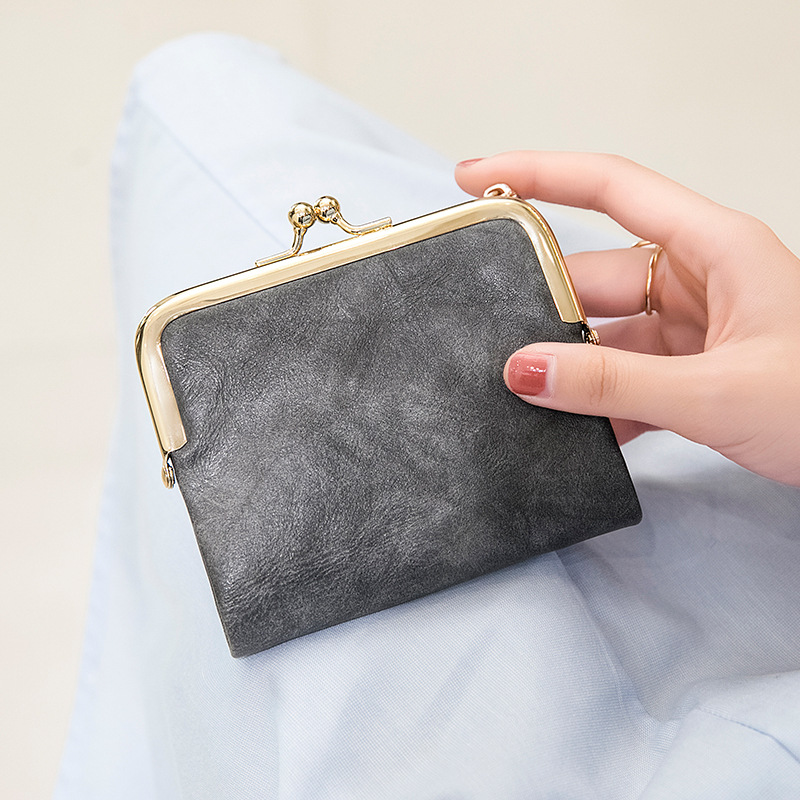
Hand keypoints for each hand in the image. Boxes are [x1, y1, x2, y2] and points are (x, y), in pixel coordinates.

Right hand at [456, 152, 799, 486]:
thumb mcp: (716, 392)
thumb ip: (613, 384)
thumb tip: (523, 370)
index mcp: (715, 248)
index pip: (613, 188)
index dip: (538, 173)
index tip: (474, 178)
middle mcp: (698, 278)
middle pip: (594, 276)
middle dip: (545, 312)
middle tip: (492, 345)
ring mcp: (692, 327)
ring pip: (605, 335)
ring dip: (572, 370)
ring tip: (528, 399)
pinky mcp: (689, 372)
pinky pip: (625, 376)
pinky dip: (599, 405)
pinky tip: (576, 434)